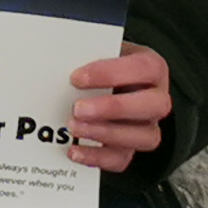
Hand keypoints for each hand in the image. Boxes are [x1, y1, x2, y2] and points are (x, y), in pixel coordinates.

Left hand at [68, 45, 172, 171]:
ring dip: (106, 134)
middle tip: (78, 108)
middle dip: (114, 108)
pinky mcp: (130, 147)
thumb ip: (82, 52)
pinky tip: (74, 151)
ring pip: (144, 137)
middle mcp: (155, 98)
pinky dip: (97, 158)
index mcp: (151, 68)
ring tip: (73, 127)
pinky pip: (122, 159)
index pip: (144, 68)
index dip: (111, 73)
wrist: (102, 81)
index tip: (76, 77)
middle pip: (154, 106)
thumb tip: (52, 57)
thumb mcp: (94, 48)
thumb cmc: (99, 62)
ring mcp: (147, 126)